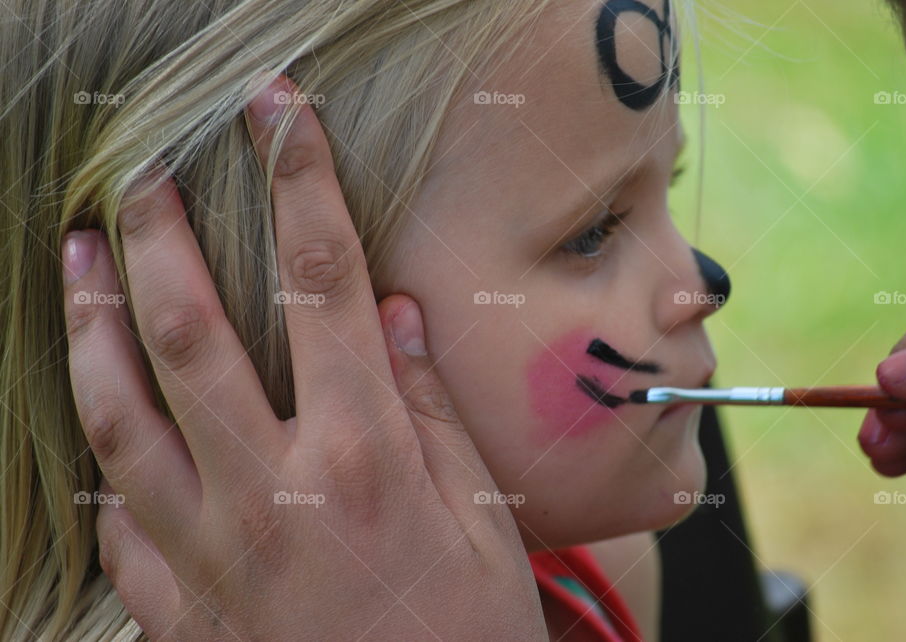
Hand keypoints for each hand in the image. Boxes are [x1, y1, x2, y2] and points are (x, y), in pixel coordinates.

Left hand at [61, 74, 545, 639]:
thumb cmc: (465, 637)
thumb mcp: (480, 518)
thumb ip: (429, 410)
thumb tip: (396, 316)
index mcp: (361, 455)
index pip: (324, 282)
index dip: (300, 184)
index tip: (278, 117)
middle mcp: (272, 489)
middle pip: (190, 330)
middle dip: (158, 236)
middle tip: (139, 181)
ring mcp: (209, 553)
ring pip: (119, 415)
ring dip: (91, 327)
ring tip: (75, 266)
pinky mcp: (178, 611)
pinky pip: (118, 523)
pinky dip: (110, 465)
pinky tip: (107, 428)